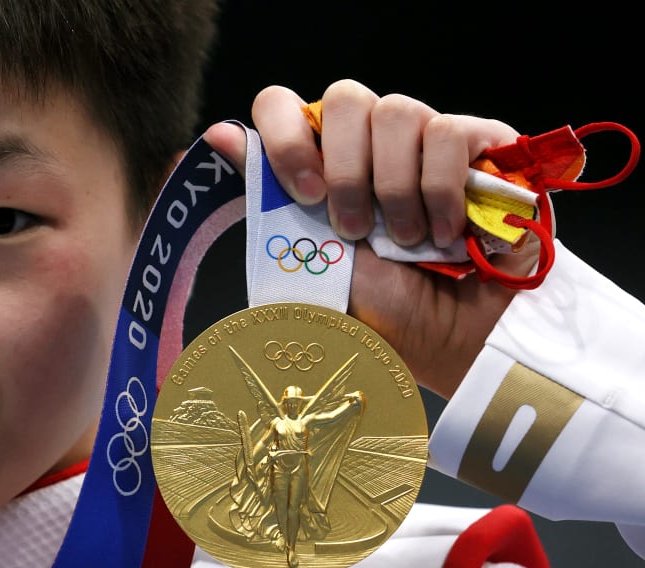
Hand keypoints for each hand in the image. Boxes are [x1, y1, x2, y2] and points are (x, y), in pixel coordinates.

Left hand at [204, 79, 537, 397]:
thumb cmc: (377, 304)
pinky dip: (440, 190)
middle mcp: (370, 139)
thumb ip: (269, 192)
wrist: (445, 339)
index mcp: (321, 159)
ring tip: (406, 241)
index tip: (304, 195)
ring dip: (394, 189)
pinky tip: (445, 233)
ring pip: (398, 111)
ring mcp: (425, 137)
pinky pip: (448, 133)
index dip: (287, 140)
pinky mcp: (481, 143)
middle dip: (346, 171)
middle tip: (354, 230)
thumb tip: (219, 134)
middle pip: (346, 97)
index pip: (282, 104)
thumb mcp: (310, 253)